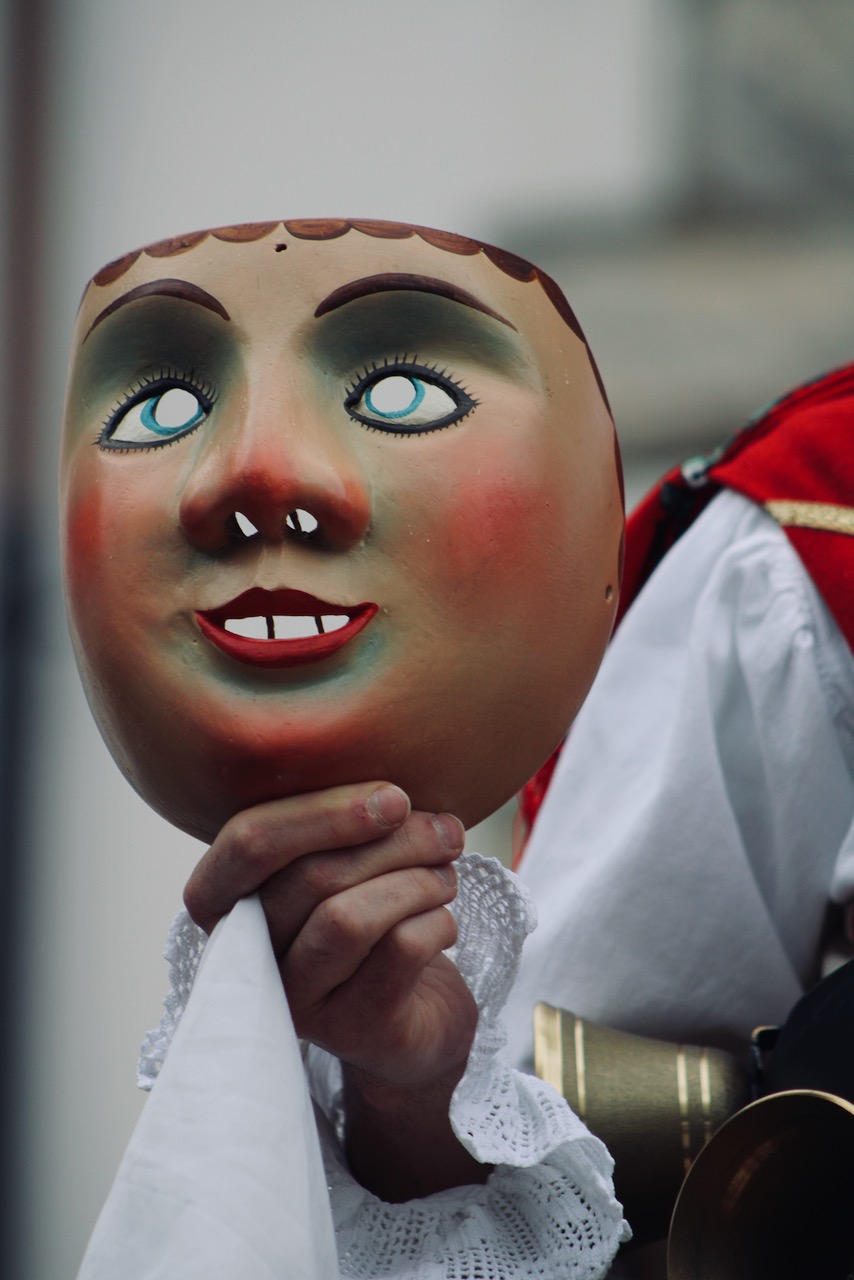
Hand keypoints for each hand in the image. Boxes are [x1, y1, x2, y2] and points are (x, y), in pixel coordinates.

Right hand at [183, 782, 476, 1090]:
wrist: (417, 1010)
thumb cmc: (372, 913)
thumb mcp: (345, 857)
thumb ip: (344, 820)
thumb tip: (392, 798)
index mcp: (226, 897)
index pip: (248, 842)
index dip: (321, 813)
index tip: (395, 797)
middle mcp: (246, 954)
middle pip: (311, 876)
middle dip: (395, 841)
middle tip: (444, 832)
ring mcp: (296, 1000)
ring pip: (348, 918)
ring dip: (417, 881)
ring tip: (446, 874)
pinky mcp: (351, 1029)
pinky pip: (398, 951)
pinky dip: (437, 920)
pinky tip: (444, 920)